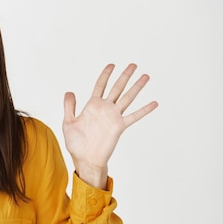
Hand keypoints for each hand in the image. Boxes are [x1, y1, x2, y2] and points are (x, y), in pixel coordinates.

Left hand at [62, 63, 157, 187]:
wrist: (85, 159)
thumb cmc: (76, 144)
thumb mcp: (68, 122)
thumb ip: (69, 106)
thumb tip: (69, 92)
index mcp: (92, 106)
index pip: (100, 86)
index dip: (106, 75)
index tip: (112, 65)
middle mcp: (105, 109)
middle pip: (117, 88)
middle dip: (125, 76)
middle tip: (133, 65)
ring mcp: (113, 117)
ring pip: (127, 98)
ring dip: (136, 87)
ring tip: (145, 76)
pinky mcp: (119, 126)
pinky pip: (134, 116)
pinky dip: (144, 110)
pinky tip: (154, 103)